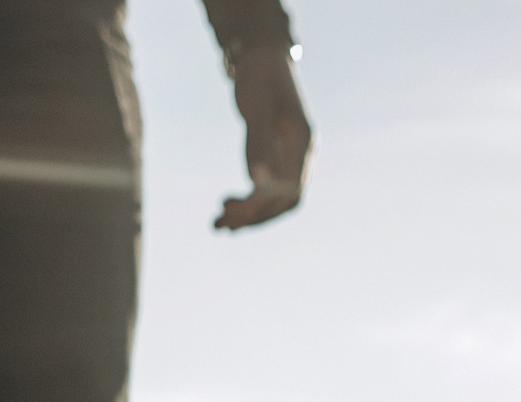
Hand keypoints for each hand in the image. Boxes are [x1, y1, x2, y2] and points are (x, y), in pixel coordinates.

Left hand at [215, 49, 310, 229]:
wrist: (262, 58)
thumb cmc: (261, 77)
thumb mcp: (258, 108)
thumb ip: (259, 142)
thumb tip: (257, 179)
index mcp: (302, 144)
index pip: (291, 188)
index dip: (267, 203)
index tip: (239, 209)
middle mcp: (298, 157)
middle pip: (283, 202)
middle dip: (254, 216)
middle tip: (224, 224)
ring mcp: (285, 160)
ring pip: (272, 201)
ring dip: (246, 216)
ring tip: (217, 224)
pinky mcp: (270, 160)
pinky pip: (260, 190)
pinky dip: (243, 203)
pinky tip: (222, 209)